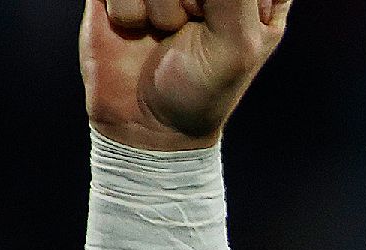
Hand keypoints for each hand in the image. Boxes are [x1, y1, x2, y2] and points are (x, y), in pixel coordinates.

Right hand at [81, 0, 292, 152]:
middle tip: (191, 26)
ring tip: (165, 32)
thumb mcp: (238, 44)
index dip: (221, 6)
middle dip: (191, 1)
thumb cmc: (203, 90)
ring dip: (159, 8)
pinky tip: (136, 29)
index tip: (212, 21)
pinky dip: (127, 9)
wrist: (145, 122)